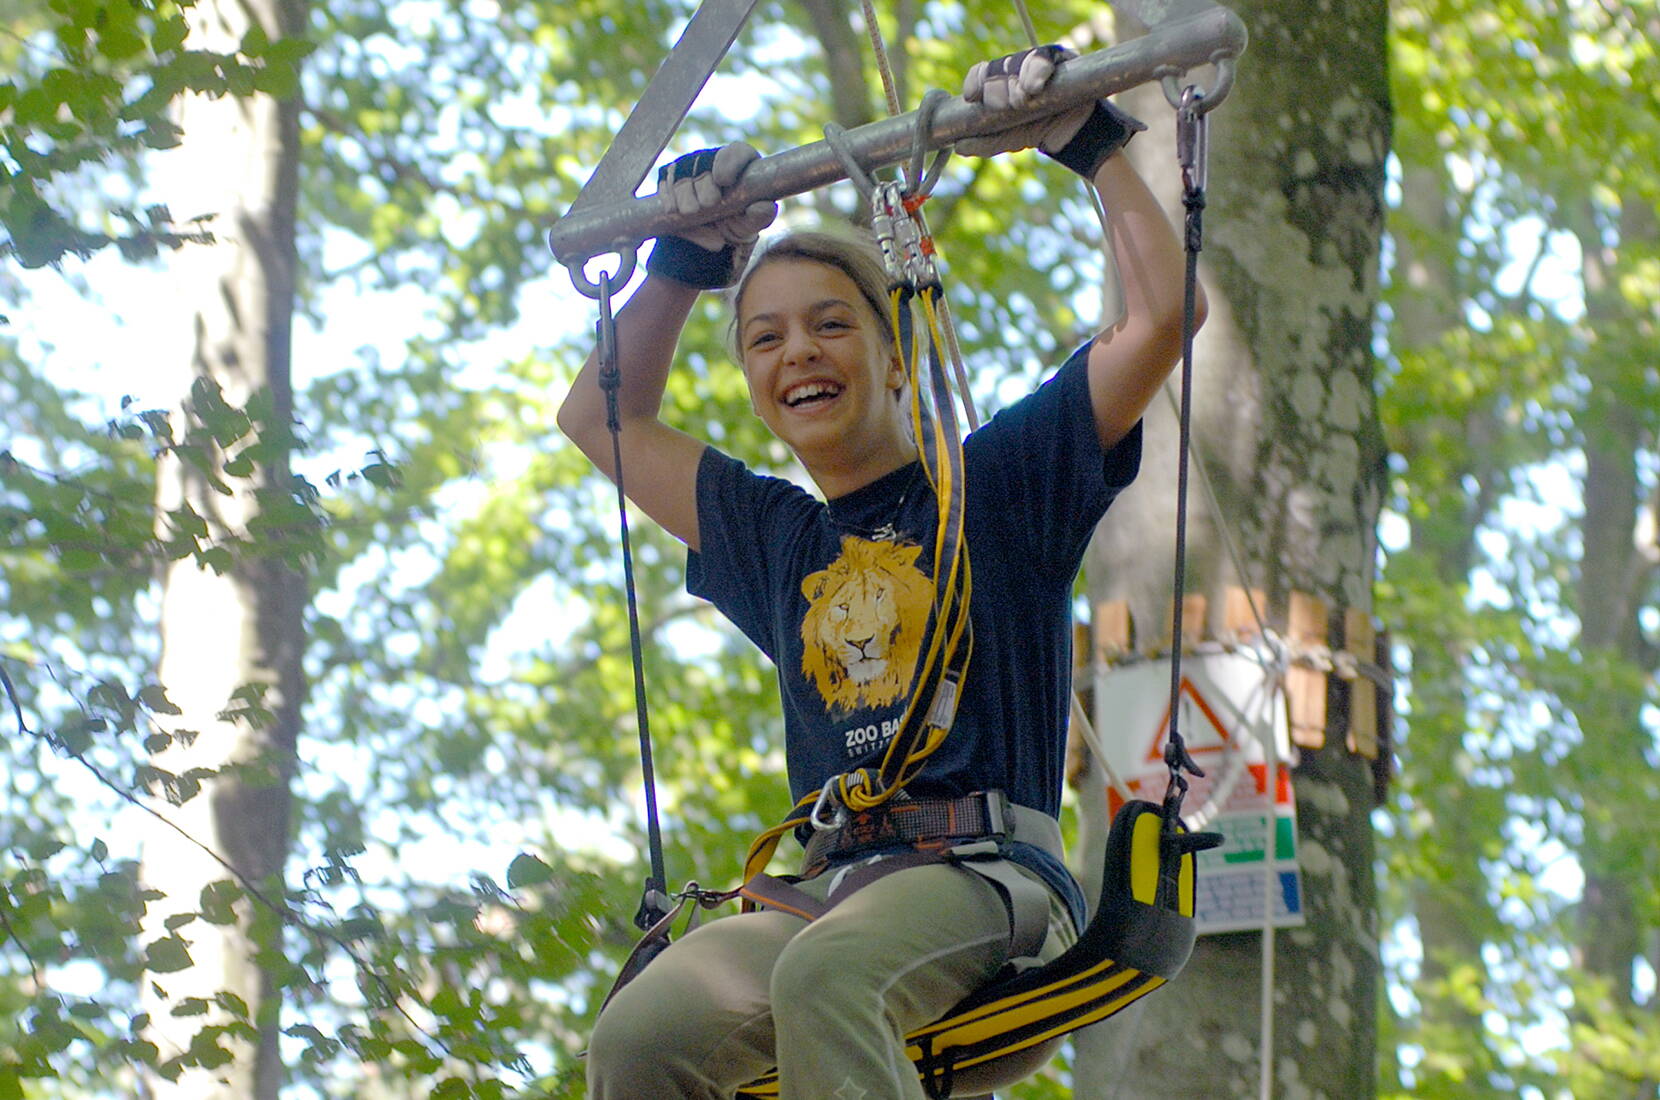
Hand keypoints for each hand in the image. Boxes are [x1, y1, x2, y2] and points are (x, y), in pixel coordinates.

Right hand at [646, 142, 777, 288]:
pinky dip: (670, 200)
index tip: (723, 181)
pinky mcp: (670, 175)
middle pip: (705, 164)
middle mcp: (714, 158)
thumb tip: (767, 207)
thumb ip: (759, 216)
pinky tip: (675, 211)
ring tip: (692, 213)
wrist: (709, 233)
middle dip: (705, 187)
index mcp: (741, 162)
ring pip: (683, 174)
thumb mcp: (749, 224)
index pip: (736, 152)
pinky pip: (666, 184)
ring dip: (686, 196)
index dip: (729, 163)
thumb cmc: (736, 222)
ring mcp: (690, 164)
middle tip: (708, 205)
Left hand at [958, 45, 1144, 177]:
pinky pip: (1045, 58)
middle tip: (1009, 106)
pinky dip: (1037, 71)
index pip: (983, 72)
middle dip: (999, 88)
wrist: (1075, 140)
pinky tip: (1036, 86)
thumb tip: (959, 146)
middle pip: (1000, 67)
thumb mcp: (1009, 139)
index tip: (971, 96)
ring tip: (1024, 100)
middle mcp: (1018, 69)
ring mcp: (1040, 62)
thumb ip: (985, 142)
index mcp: (1002, 82)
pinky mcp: (1063, 60)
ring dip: (1018, 83)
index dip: (975, 81)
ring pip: (1019, 62)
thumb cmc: (1040, 133)